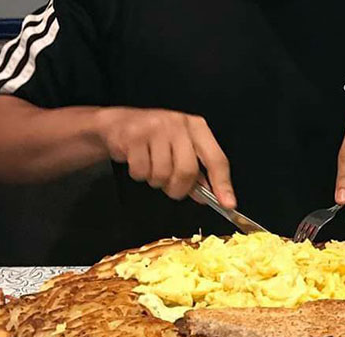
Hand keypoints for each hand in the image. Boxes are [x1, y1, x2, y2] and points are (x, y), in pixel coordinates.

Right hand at [95, 107, 235, 207]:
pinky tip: (137, 160)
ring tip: (151, 166)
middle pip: (187, 172)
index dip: (223, 185)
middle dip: (178, 188)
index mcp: (196, 127)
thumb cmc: (154, 139)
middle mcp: (178, 124)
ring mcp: (156, 128)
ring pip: (162, 174)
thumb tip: (211, 196)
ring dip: (155, 180)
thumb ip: (197, 174)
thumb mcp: (181, 150)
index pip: (216, 159)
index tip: (228, 204)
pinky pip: (142, 171)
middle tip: (170, 186)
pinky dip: (139, 174)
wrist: (116, 124)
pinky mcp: (134, 135)